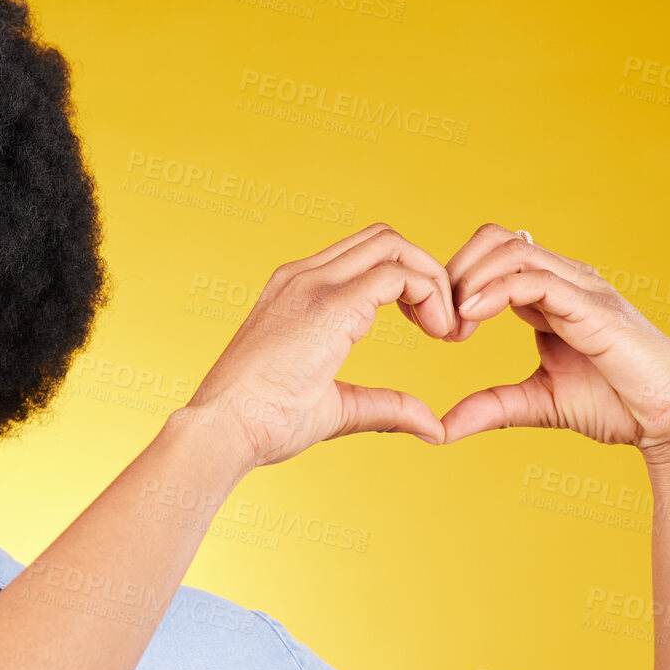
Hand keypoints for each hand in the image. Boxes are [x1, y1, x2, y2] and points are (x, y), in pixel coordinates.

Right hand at [180, 223, 456, 468]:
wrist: (222, 430)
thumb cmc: (263, 424)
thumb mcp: (337, 408)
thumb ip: (385, 407)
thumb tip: (433, 426)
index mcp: (297, 291)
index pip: (365, 256)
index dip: (409, 282)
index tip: (427, 328)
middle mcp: (303, 276)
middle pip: (384, 239)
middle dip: (428, 272)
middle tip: (446, 326)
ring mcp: (313, 284)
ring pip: (393, 245)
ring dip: (433, 280)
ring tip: (446, 330)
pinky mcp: (329, 304)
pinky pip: (397, 274)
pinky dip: (430, 294)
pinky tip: (438, 334)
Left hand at [440, 224, 669, 462]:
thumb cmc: (615, 404)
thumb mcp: (536, 403)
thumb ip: (489, 407)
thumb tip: (440, 428)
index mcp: (549, 294)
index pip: (491, 255)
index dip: (455, 282)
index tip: (436, 327)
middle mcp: (566, 280)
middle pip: (496, 238)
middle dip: (455, 272)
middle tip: (440, 322)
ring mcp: (582, 288)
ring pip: (512, 249)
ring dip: (470, 280)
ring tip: (455, 324)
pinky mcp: (594, 308)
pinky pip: (538, 280)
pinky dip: (497, 290)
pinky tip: (472, 315)